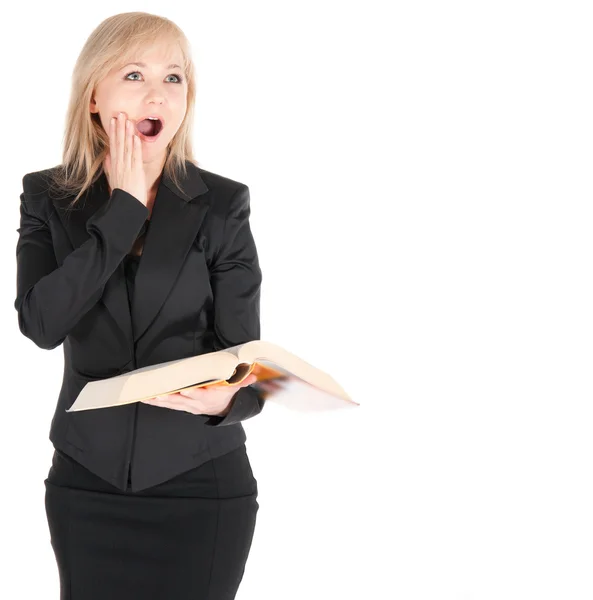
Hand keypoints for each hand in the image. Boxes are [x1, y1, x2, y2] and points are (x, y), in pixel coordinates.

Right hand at [103, 111, 147, 206]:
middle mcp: (119, 164)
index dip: (114, 131)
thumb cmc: (122, 194)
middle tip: (120, 114)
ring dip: (127, 133)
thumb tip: (107, 156)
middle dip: (119, 128)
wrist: (126, 205)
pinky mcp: (135, 172)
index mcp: (115, 164)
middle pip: (119, 142)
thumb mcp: (113, 178)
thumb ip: (110, 167)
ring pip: (127, 147)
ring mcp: (127, 167)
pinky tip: (135, 137)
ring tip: (128, 121)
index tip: (113, 120)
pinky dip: (135, 147)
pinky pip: (135, 157)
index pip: (114, 144)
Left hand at [141, 374, 257, 415]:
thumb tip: (253, 373)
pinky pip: (168, 405)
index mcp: (209, 397)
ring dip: (160, 400)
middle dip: (170, 397)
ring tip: (148, 396)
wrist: (223, 410)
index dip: (192, 393)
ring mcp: (188, 406)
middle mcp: (197, 404)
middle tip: (159, 394)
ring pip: (172, 404)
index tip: (185, 390)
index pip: (200, 395)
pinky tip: (147, 399)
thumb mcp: (236, 388)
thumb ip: (243, 380)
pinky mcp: (182, 406)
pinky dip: (157, 402)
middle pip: (182, 400)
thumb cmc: (227, 395)